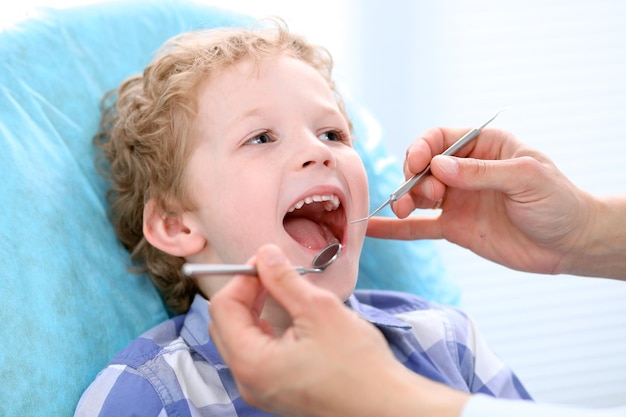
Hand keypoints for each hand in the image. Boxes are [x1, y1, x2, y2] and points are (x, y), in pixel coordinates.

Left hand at [209, 244, 467, 416]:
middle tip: (274, 272)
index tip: (267, 261)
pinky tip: (293, 317)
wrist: (386, 407)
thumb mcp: (319, 310)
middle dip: (246, 292)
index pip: (222, 307)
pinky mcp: (278, 391)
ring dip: (257, 309)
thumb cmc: (358, 365)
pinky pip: (259, 353)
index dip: (242, 277)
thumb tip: (265, 254)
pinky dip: (268, 328)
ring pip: (242, 337)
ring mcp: (262, 389)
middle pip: (225, 323)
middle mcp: (248, 380)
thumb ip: (285, 280)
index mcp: (250, 362)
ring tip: (285, 291)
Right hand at [366, 127, 595, 275]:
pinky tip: (373, 229)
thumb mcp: (526, 178)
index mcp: (484, 147)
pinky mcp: (454, 227)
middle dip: (413, 178)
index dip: (422, 148)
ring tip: (403, 210)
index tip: (417, 164)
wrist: (569, 244)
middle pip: (423, 166)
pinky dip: (396, 229)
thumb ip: (481, 173)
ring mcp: (457, 200)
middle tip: (423, 196)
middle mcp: (465, 170)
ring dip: (404, 200)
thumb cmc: (558, 202)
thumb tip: (438, 167)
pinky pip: (420, 227)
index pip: (440, 138)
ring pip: (418, 194)